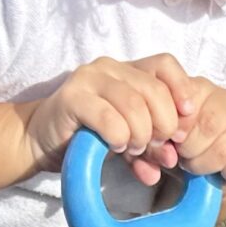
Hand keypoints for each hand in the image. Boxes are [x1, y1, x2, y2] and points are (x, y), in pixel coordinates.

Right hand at [24, 55, 201, 186]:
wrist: (41, 141)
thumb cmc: (88, 137)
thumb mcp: (129, 140)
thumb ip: (152, 147)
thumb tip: (171, 162)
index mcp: (128, 70)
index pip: (165, 65)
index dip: (181, 90)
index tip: (184, 123)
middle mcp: (110, 67)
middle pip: (155, 90)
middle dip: (163, 125)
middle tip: (156, 147)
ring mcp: (89, 79)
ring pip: (134, 105)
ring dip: (141, 135)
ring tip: (132, 149)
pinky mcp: (71, 98)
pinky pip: (109, 119)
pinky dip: (119, 138)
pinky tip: (115, 146)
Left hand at [168, 77, 225, 188]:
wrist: (199, 173)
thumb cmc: (175, 148)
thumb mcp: (157, 138)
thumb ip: (153, 138)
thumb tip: (165, 151)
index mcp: (197, 88)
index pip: (189, 99)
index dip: (177, 126)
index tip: (171, 140)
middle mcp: (225, 99)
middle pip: (209, 124)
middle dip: (189, 149)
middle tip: (182, 156)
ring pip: (225, 148)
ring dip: (205, 164)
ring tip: (197, 165)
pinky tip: (219, 172)